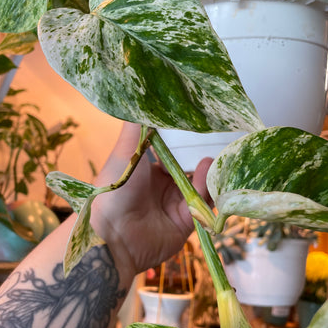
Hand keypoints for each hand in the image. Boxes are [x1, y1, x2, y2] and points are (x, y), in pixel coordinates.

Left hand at [91, 122, 212, 281]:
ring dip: (206, 174)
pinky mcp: (185, 225)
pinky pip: (201, 205)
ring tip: (211, 160)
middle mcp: (160, 191)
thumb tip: (138, 93)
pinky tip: (208, 173)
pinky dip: (207, 190)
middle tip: (213, 144)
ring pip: (199, 188)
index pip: (172, 157)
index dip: (183, 147)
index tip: (197, 130)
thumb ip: (137, 127)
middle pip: (189, 172)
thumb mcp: (126, 151)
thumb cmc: (115, 187)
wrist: (113, 234)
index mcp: (146, 174)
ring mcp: (173, 208)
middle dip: (200, 161)